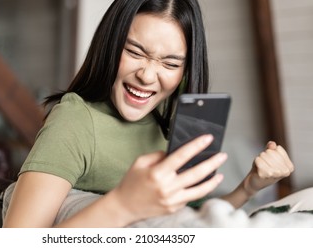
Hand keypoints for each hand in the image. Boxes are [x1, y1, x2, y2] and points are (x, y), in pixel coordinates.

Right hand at [111, 134, 226, 223]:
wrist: (125, 206)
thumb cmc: (131, 183)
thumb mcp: (140, 162)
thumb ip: (158, 155)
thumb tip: (174, 153)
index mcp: (157, 173)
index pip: (181, 156)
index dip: (196, 146)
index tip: (207, 138)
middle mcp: (167, 188)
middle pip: (196, 174)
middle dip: (212, 163)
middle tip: (222, 155)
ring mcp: (172, 200)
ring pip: (199, 190)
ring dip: (212, 181)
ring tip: (220, 173)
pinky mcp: (174, 208)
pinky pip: (190, 198)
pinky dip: (198, 190)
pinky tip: (203, 184)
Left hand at [243, 141, 293, 195]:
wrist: (255, 181)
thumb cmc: (263, 168)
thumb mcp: (269, 157)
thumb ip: (271, 149)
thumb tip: (272, 144)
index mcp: (290, 166)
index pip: (278, 149)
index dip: (270, 151)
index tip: (270, 160)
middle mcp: (286, 171)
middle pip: (271, 152)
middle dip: (264, 155)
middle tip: (264, 164)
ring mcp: (276, 173)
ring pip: (264, 155)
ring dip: (260, 159)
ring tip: (261, 166)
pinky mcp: (266, 174)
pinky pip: (259, 160)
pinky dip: (256, 162)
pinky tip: (258, 168)